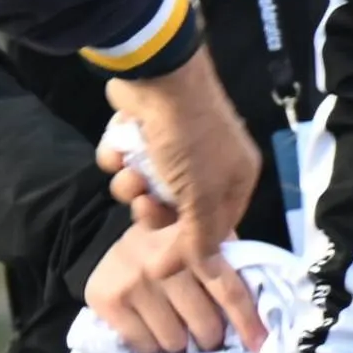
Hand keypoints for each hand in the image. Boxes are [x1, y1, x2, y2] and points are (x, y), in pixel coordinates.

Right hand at [85, 216, 256, 352]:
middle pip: (204, 323)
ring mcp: (133, 281)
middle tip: (208, 335)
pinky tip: (153, 332)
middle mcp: (163, 262)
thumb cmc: (173, 245)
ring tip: (178, 330)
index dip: (246, 322)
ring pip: (175, 340)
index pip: (228, 290)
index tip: (259, 345)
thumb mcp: (204, 240)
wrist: (118, 239)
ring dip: (181, 343)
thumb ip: (229, 264)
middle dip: (211, 336)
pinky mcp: (107, 300)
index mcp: (194, 244)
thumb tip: (262, 314)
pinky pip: (143, 345)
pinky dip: (152, 347)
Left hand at [97, 56, 264, 350]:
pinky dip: (117, 158)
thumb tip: (201, 274)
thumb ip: (200, 239)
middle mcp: (208, 165)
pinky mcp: (142, 134)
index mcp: (234, 178)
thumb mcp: (201, 196)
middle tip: (144, 201)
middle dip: (153, 210)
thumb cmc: (190, 140)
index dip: (186, 247)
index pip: (214, 228)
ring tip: (131, 167)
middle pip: (174, 212)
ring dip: (131, 184)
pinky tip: (121, 145)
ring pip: (145, 189)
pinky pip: (124, 163)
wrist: (159, 78)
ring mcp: (173, 148)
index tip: (159, 262)